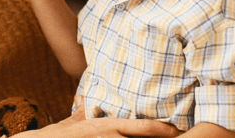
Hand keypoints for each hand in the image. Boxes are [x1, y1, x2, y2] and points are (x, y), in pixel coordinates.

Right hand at [15, 95, 179, 137]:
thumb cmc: (55, 136)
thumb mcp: (70, 123)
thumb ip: (81, 113)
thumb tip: (84, 100)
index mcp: (105, 126)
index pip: (139, 127)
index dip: (160, 129)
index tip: (176, 130)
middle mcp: (107, 136)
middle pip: (139, 137)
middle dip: (160, 137)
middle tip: (180, 137)